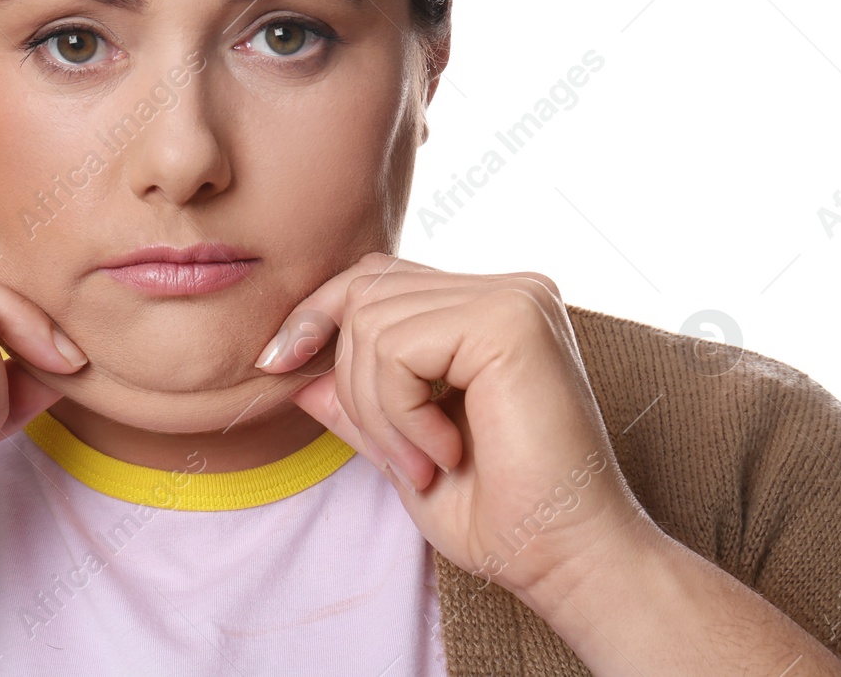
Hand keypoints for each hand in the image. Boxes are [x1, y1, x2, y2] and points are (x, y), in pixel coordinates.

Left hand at [258, 252, 654, 605]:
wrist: (566, 559)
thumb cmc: (500, 516)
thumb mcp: (402, 450)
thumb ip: (357, 400)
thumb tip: (296, 365)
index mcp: (489, 310)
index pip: (376, 279)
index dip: (316, 314)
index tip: (274, 364)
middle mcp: (508, 290)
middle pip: (365, 292)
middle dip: (353, 382)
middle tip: (400, 459)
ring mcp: (514, 297)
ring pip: (372, 321)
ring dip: (379, 410)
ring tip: (424, 464)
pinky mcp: (511, 318)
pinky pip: (398, 346)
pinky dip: (400, 412)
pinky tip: (444, 453)